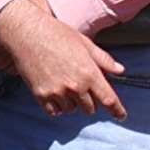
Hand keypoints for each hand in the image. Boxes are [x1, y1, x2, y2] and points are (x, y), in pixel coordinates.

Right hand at [0, 0, 125, 117]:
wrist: (27, 33)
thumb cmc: (57, 34)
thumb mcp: (85, 43)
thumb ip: (103, 59)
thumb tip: (120, 70)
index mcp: (89, 72)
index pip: (108, 99)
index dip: (117, 110)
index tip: (121, 116)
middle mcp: (75, 86)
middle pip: (90, 108)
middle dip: (90, 101)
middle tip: (82, 87)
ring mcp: (57, 92)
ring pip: (72, 110)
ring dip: (72, 103)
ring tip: (64, 84)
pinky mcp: (41, 95)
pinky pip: (55, 111)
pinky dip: (57, 106)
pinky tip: (55, 92)